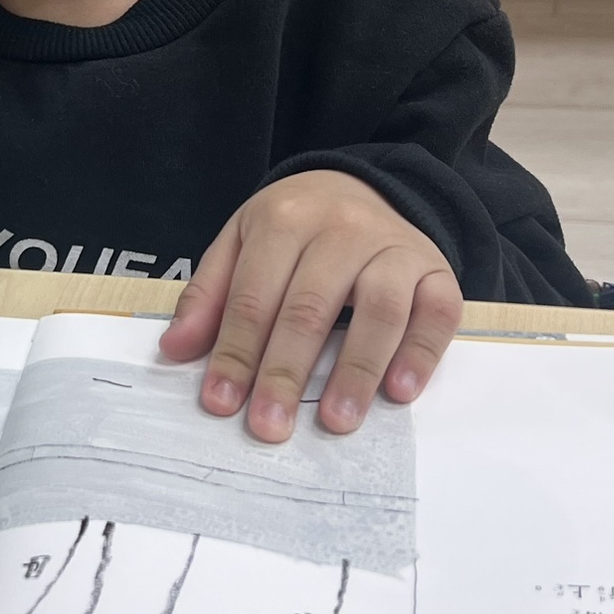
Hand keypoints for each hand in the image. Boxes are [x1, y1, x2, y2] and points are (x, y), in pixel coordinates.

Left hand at [158, 170, 461, 443]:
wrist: (365, 187)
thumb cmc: (295, 227)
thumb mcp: (241, 242)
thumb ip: (209, 295)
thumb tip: (175, 349)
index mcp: (284, 218)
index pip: (255, 295)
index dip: (236, 351)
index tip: (220, 402)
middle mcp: (344, 228)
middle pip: (311, 306)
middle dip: (286, 371)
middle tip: (269, 426)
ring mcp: (396, 248)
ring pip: (379, 309)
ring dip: (356, 371)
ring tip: (335, 421)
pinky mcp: (437, 270)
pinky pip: (437, 312)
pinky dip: (421, 353)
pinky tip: (399, 392)